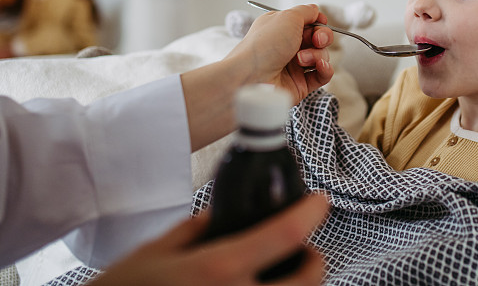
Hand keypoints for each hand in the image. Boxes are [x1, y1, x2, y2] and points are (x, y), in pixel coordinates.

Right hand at [88, 193, 329, 285]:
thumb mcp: (153, 254)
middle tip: (306, 253)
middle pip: (307, 281)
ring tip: (285, 278)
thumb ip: (193, 232)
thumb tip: (217, 219)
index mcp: (216, 271)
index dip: (309, 214)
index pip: (282, 235)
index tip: (320, 202)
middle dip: (314, 263)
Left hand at [222, 4, 334, 104]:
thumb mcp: (287, 17)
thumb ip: (306, 11)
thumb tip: (316, 11)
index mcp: (281, 28)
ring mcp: (294, 66)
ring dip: (316, 55)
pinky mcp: (300, 84)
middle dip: (322, 37)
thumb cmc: (264, 46)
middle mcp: (287, 46)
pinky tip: (320, 67)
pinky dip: (325, 69)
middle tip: (316, 40)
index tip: (320, 22)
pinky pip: (322, 75)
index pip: (308, 22)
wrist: (251, 78)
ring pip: (321, 56)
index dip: (318, 22)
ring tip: (301, 59)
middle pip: (318, 39)